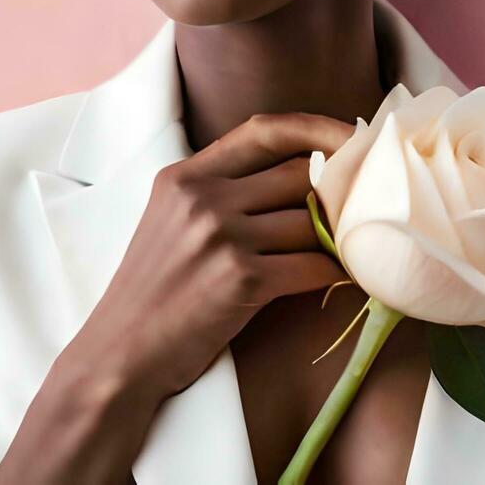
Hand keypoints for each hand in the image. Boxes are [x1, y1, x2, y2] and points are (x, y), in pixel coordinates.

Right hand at [69, 111, 355, 398]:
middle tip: (363, 207)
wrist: (121, 355)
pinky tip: (342, 279)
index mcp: (185, 176)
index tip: (352, 138)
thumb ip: (220, 190)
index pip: (264, 129)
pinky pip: (313, 265)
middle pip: (299, 173)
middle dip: (336, 192)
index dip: (316, 129)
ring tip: (350, 248)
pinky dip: (334, 273)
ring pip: (312, 220)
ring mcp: (221, 237)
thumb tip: (300, 171)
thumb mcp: (170, 220)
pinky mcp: (241, 279)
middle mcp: (202, 197)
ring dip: (338, 238)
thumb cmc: (153, 292)